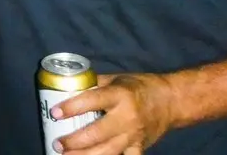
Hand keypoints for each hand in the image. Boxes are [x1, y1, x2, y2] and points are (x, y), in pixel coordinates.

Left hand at [54, 73, 176, 154]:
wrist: (171, 101)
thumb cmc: (140, 86)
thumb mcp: (117, 79)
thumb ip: (94, 84)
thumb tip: (68, 85)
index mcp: (120, 95)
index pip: (92, 101)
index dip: (71, 107)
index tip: (54, 112)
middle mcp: (127, 117)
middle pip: (97, 133)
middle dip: (74, 141)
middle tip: (57, 143)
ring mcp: (134, 135)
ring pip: (107, 151)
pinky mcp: (140, 147)